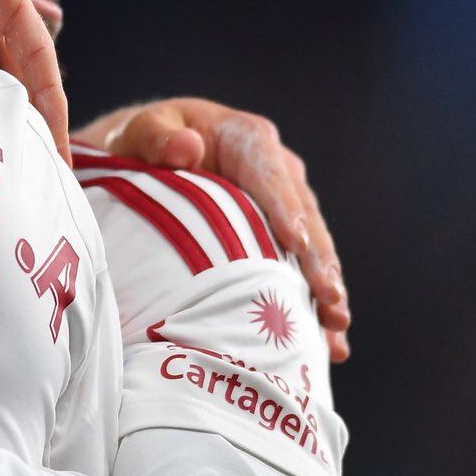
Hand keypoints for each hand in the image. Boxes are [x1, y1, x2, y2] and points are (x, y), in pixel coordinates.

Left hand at [77, 98, 349, 360]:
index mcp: (246, 138)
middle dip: (318, 260)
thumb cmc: (144, 141)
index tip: (297, 243)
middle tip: (330, 299)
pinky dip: (312, 305)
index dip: (285, 208)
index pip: (270, 172)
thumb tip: (185, 146)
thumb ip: (154, 136)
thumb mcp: (140, 130)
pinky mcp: (281, 236)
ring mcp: (283, 204)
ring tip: (336, 327)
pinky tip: (328, 344)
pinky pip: (301, 269)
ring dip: (325, 288)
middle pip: (305, 216)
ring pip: (313, 247)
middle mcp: (276, 170)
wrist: (147, 157)